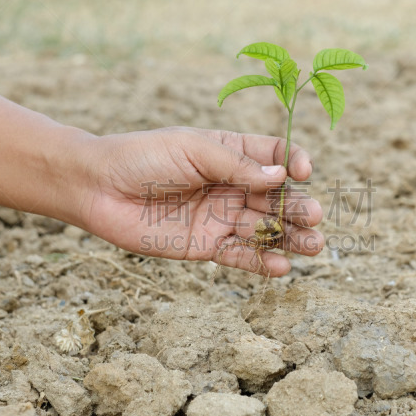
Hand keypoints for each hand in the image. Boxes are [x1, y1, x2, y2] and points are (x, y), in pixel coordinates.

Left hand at [74, 126, 323, 275]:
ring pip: (265, 228)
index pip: (274, 157)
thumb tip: (282, 178)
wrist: (99, 188)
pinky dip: (261, 262)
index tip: (304, 172)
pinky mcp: (205, 245)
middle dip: (299, 206)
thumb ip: (236, 165)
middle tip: (317, 216)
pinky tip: (281, 266)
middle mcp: (231, 185)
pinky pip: (239, 255)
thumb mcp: (193, 149)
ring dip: (291, 237)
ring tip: (315, 245)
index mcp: (230, 153)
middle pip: (277, 197)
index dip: (294, 164)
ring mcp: (219, 217)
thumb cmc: (142, 157)